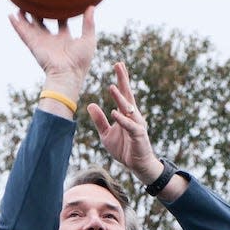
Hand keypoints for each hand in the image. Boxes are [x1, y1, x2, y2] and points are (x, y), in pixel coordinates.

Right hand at [9, 7, 96, 96]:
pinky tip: (10, 15)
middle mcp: (52, 40)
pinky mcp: (34, 45)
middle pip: (44, 23)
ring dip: (25, 16)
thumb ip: (88, 23)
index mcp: (65, 38)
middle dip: (40, 13)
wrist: (68, 73)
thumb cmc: (81, 60)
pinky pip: (23, 33)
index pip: (61, 22)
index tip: (59, 0)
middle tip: (38, 0)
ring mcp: (42, 42)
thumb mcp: (88, 39)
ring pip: (31, 26)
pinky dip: (16, 24)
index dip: (60, 12)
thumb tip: (91, 7)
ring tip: (21, 4)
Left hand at [86, 62, 161, 182]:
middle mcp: (133, 116)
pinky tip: (114, 112)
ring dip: (120, 98)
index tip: (118, 64)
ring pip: (128, 108)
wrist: (137, 165)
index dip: (121, 79)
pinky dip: (122, 119)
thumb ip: (99, 120)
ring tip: (112, 87)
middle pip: (128, 95)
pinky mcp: (138, 136)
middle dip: (123, 80)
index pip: (123, 94)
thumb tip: (91, 104)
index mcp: (126, 114)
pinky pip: (130, 126)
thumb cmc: (124, 148)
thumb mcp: (106, 134)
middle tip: (119, 65)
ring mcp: (137, 125)